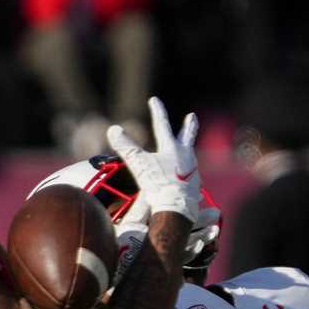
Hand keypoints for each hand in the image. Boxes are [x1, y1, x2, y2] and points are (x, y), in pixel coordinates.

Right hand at [107, 98, 200, 223]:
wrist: (176, 208)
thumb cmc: (157, 184)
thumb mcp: (138, 163)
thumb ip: (125, 147)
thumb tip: (112, 129)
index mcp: (171, 147)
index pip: (162, 124)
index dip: (157, 111)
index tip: (154, 100)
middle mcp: (186, 156)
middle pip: (187, 136)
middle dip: (189, 125)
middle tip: (192, 116)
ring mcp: (192, 172)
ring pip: (190, 158)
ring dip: (187, 153)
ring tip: (186, 153)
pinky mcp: (195, 188)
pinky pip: (191, 178)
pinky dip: (187, 176)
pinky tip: (185, 181)